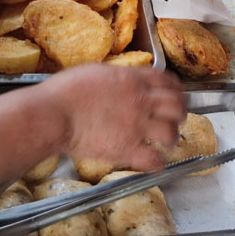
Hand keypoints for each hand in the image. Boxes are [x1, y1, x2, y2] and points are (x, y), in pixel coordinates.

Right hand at [45, 65, 186, 171]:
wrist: (54, 112)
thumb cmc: (66, 91)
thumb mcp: (95, 72)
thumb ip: (115, 77)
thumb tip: (120, 81)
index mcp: (132, 80)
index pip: (166, 81)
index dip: (176, 88)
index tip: (177, 93)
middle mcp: (140, 101)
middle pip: (175, 105)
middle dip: (180, 113)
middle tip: (178, 118)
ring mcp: (136, 125)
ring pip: (170, 132)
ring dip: (172, 138)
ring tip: (169, 142)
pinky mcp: (126, 148)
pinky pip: (152, 159)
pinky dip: (157, 163)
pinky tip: (155, 163)